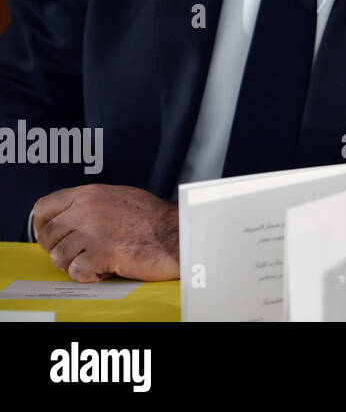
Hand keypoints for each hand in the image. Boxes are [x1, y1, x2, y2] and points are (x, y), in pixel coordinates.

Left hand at [33, 184, 179, 282]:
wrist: (179, 233)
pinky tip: (106, 268)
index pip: (43, 207)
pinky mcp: (102, 253)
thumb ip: (92, 204)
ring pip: (59, 257)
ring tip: (98, 260)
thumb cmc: (155, 219)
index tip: (52, 236)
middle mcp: (88, 210)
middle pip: (47, 236)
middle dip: (60, 249)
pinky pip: (77, 271)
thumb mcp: (120, 197)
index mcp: (90, 193)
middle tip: (79, 253)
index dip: (42, 226)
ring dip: (76, 264)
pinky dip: (90, 275)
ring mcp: (93, 231)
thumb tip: (69, 218)